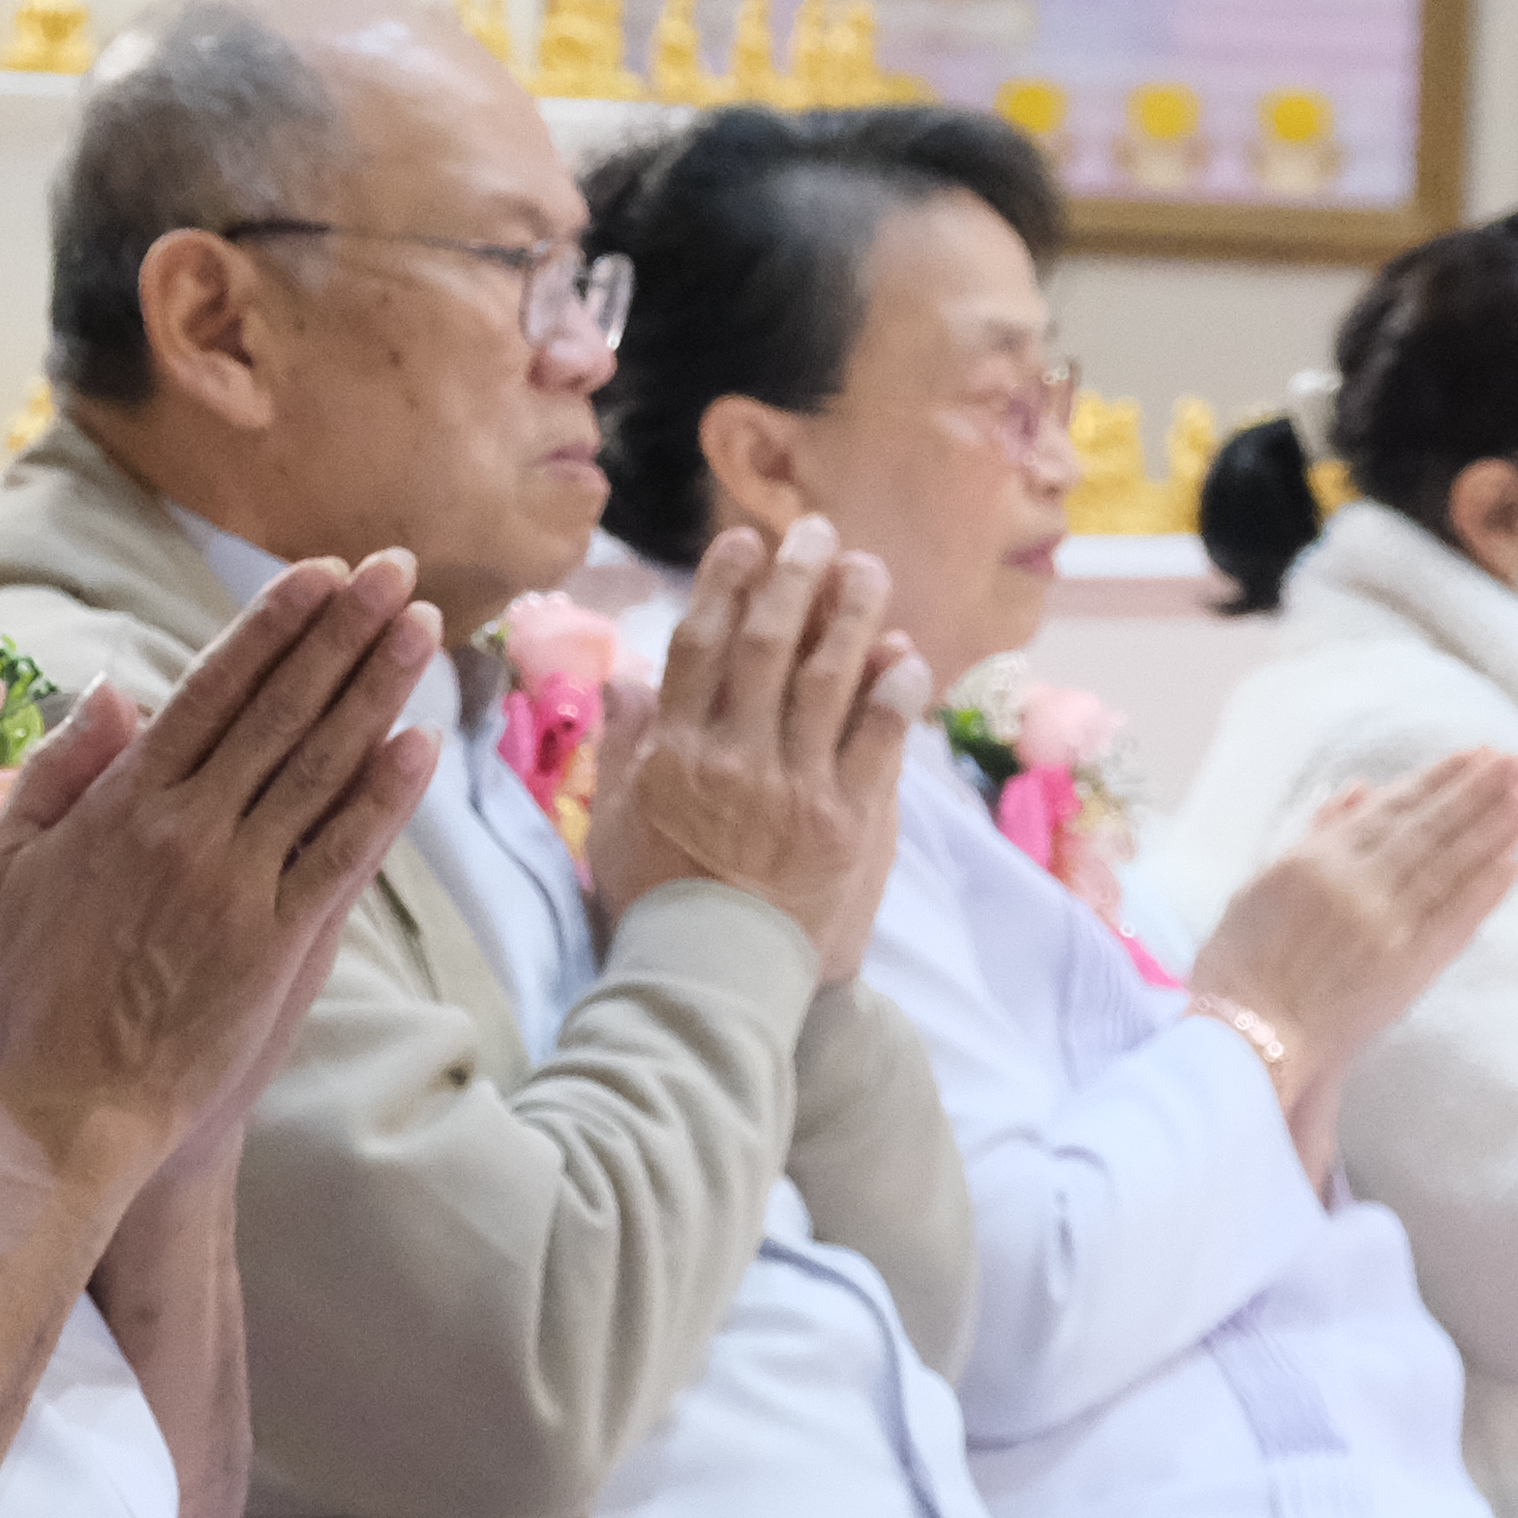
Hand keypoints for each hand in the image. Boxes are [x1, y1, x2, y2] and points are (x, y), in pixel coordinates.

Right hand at [0, 553, 446, 1178]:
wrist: (75, 1104)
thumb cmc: (36, 986)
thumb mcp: (8, 866)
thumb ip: (57, 772)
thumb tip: (112, 690)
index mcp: (123, 803)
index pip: (212, 689)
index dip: (273, 625)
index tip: (321, 571)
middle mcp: (189, 830)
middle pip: (280, 710)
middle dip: (342, 631)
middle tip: (397, 569)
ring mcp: (240, 885)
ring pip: (321, 767)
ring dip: (377, 690)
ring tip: (423, 627)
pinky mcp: (282, 942)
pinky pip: (342, 854)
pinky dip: (383, 797)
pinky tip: (419, 744)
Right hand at [583, 517, 928, 981]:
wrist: (715, 986)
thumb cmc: (657, 906)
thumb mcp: (614, 823)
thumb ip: (624, 746)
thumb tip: (628, 677)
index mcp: (674, 755)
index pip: (698, 647)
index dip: (722, 584)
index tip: (743, 541)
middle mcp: (734, 760)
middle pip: (766, 645)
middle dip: (793, 577)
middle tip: (816, 531)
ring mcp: (795, 790)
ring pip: (828, 679)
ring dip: (852, 614)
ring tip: (868, 568)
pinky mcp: (849, 824)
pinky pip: (878, 741)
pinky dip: (893, 693)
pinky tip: (904, 656)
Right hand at [1188, 749, 1517, 1150]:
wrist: (1242, 1040)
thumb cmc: (1237, 967)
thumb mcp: (1260, 884)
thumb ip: (1313, 833)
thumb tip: (1358, 788)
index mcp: (1316, 859)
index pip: (1392, 809)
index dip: (1439, 779)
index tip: (1475, 754)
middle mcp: (1356, 883)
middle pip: (1432, 828)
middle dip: (1481, 790)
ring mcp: (1385, 925)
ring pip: (1450, 865)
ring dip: (1494, 829)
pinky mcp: (1405, 969)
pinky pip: (1454, 921)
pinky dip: (1484, 890)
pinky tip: (1512, 861)